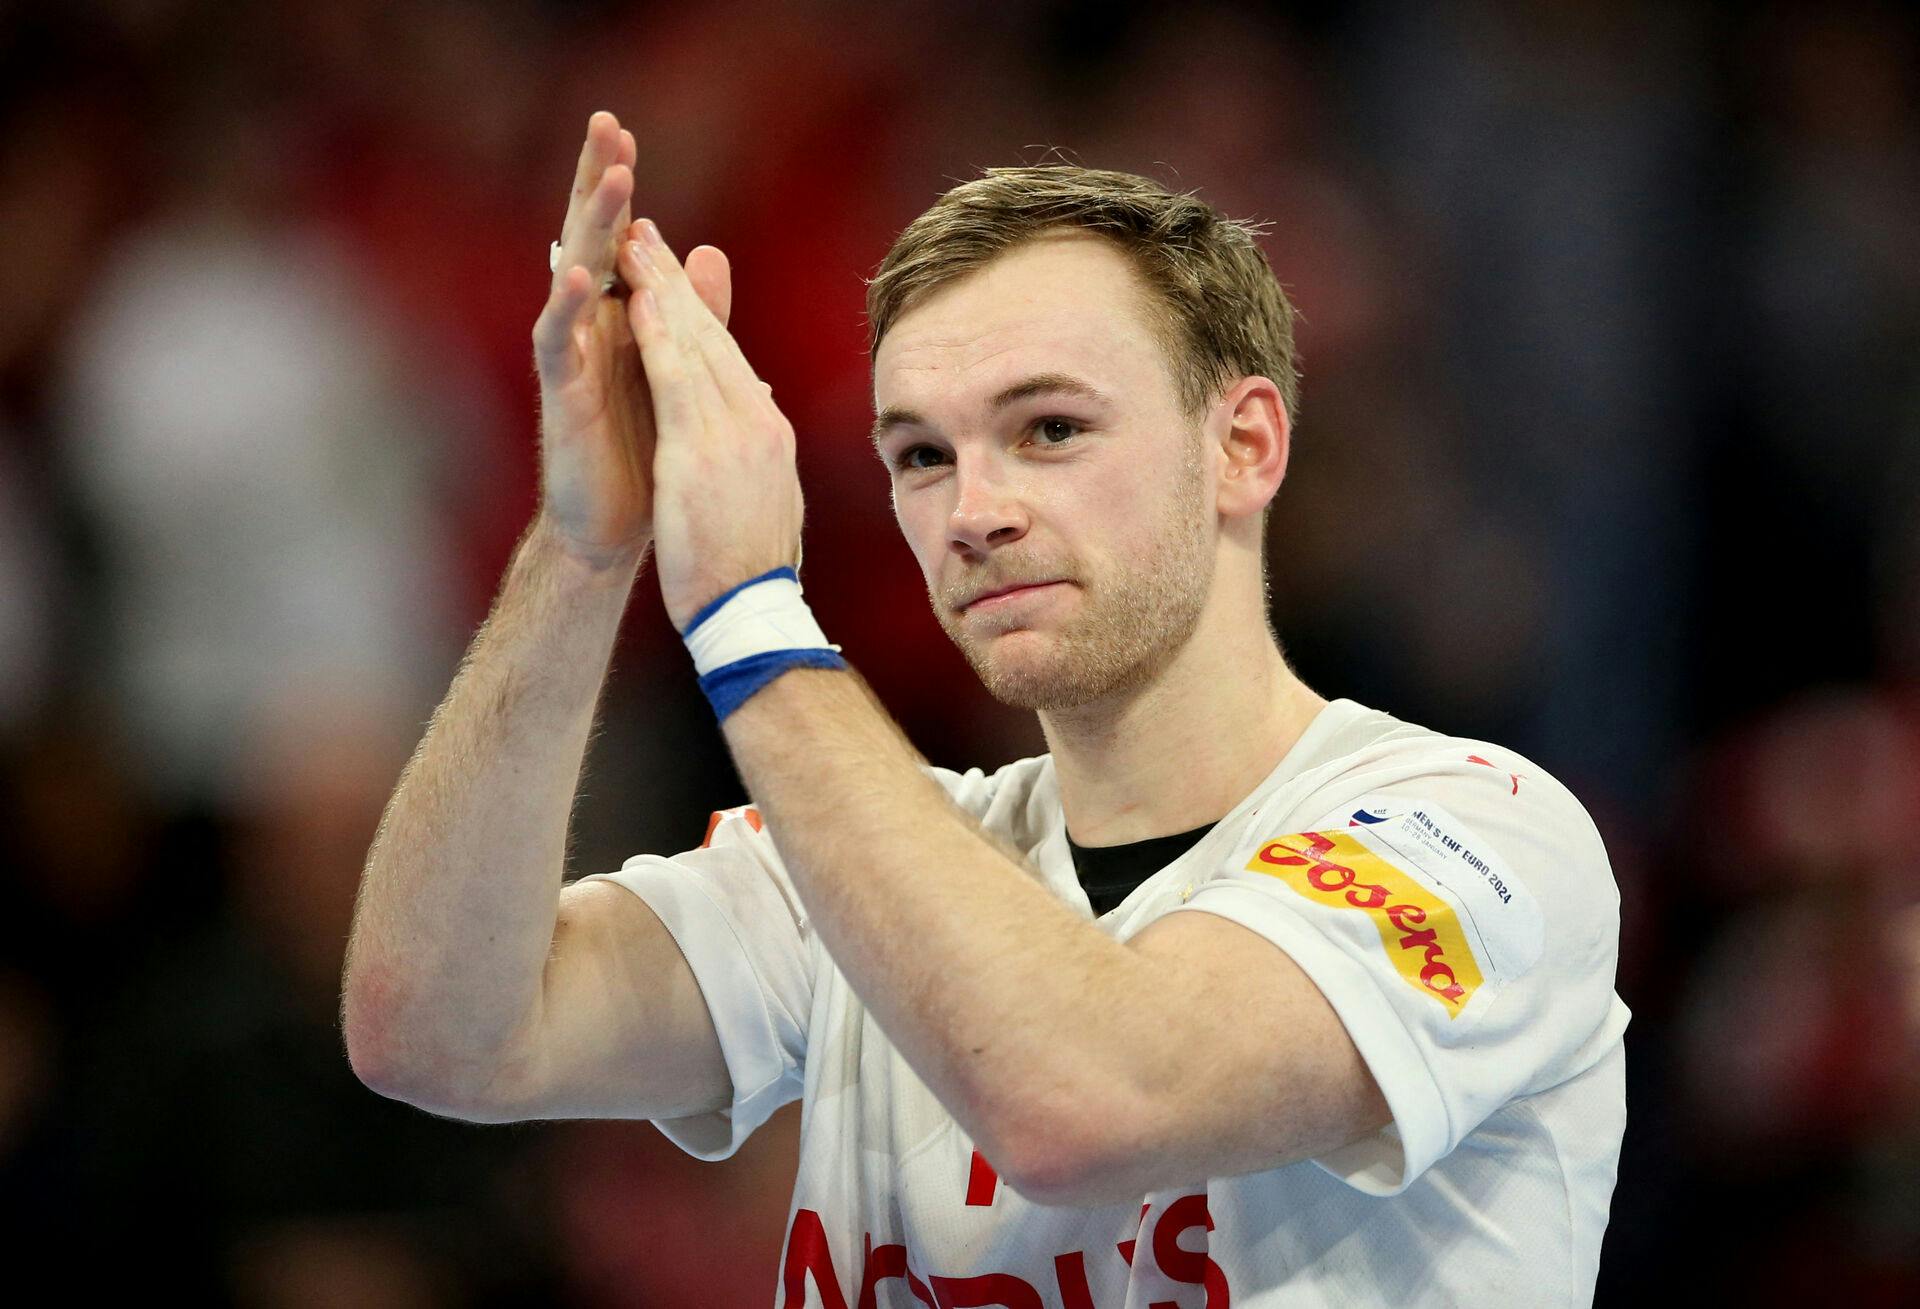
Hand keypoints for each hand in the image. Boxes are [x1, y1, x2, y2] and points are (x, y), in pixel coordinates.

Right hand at [531, 112, 733, 569]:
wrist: (619, 527)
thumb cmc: (644, 449)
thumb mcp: (675, 369)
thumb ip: (691, 313)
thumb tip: (708, 251)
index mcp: (618, 317)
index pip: (619, 239)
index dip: (620, 189)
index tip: (626, 131)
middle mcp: (588, 325)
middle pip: (591, 237)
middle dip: (600, 183)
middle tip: (606, 123)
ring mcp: (570, 355)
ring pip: (574, 275)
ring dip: (593, 226)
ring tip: (614, 181)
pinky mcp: (559, 393)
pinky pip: (556, 341)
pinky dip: (565, 305)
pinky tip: (577, 271)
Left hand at [616, 220, 805, 629]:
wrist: (751, 613)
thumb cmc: (748, 569)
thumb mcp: (757, 500)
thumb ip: (750, 454)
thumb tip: (750, 425)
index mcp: (768, 434)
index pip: (729, 358)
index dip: (698, 312)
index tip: (673, 274)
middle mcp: (757, 421)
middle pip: (714, 336)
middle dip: (677, 282)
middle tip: (648, 231)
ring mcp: (733, 432)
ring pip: (694, 343)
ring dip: (660, 288)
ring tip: (634, 241)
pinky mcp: (700, 449)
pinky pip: (674, 375)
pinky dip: (654, 331)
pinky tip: (632, 297)